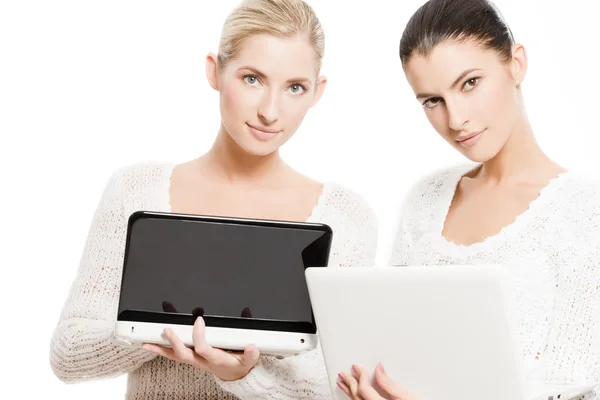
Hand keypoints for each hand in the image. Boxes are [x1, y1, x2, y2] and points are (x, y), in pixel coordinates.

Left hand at [142, 316, 259, 380]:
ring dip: (161, 348)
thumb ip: (251, 354)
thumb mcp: (249, 361)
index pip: (204, 349)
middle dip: (175, 342)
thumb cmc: (239, 364)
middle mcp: (203, 361)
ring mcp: (195, 360)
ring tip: (148, 341)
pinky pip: (174, 355)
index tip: (199, 320)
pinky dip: (161, 350)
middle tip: (167, 329)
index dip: (199, 336)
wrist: (234, 375)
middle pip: (185, 354)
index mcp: (216, 359)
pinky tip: (150, 345)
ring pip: (176, 356)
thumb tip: (252, 346)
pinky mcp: (192, 358)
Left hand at [338, 363, 418, 399]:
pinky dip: (353, 398)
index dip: (360, 376)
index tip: (359, 367)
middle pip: (357, 396)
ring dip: (348, 391)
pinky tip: (351, 394)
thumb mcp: (407, 397)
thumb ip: (390, 383)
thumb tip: (379, 368)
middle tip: (344, 372)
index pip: (364, 390)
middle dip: (350, 382)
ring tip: (342, 382)